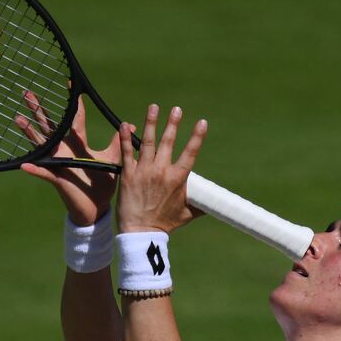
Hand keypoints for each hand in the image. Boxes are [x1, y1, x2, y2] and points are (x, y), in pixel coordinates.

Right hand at [16, 91, 127, 225]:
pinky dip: (35, 169)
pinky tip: (24, 164)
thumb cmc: (103, 183)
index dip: (74, 102)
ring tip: (18, 119)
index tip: (70, 83)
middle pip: (50, 125)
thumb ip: (118, 142)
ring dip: (29, 133)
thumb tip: (131, 125)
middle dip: (39, 110)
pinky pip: (44, 172)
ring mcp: (59, 162)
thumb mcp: (112, 159)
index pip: (75, 118)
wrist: (98, 206)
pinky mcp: (58, 178)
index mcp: (79, 144)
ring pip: (42, 144)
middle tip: (28, 93)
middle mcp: (65, 150)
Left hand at [117, 104, 207, 233]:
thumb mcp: (187, 214)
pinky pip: (126, 152)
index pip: (191, 153)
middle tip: (177, 109)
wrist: (141, 232)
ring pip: (148, 142)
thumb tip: (215, 204)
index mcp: (178, 179)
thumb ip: (201, 204)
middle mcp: (161, 171)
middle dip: (173, 123)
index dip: (197, 137)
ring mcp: (144, 171)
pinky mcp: (128, 174)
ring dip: (151, 122)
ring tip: (154, 107)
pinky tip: (125, 124)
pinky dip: (125, 137)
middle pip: (168, 142)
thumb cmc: (165, 224)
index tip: (203, 122)